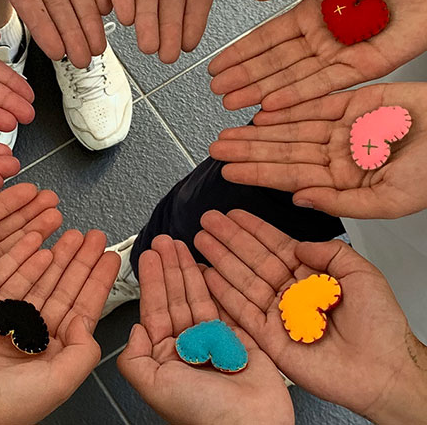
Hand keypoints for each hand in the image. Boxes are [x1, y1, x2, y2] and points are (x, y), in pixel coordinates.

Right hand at [0, 230, 120, 424]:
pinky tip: (36, 248)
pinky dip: (22, 263)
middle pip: (64, 289)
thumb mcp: (57, 382)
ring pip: (39, 282)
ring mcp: (8, 327)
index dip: (98, 281)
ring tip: (70, 234)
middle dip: (80, 261)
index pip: (83, 308)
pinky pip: (7, 282)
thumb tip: (85, 323)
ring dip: (56, 257)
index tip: (109, 258)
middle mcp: (34, 339)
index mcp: (55, 355)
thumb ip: (82, 352)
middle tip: (93, 238)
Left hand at [117, 235, 293, 424]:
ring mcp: (213, 340)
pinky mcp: (238, 337)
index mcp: (166, 358)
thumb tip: (133, 331)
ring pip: (197, 295)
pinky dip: (215, 284)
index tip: (148, 257)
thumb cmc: (204, 416)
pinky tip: (206, 266)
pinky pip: (224, 303)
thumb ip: (135, 359)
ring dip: (188, 269)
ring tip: (180, 246)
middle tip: (163, 242)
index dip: (151, 281)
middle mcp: (188, 347)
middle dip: (168, 267)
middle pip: (175, 296)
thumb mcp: (155, 386)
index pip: (155, 309)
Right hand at [196, 209, 426, 422]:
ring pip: (242, 280)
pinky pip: (241, 312)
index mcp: (311, 276)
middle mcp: (290, 293)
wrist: (384, 371)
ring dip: (220, 259)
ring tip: (202, 240)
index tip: (234, 214)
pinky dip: (223, 293)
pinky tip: (208, 275)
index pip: (275, 246)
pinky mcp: (269, 339)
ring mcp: (278, 315)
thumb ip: (330, 251)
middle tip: (209, 220)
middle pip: (252, 259)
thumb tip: (301, 243)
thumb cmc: (381, 328)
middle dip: (229, 238)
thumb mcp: (361, 274)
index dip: (253, 228)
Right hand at [209, 0, 426, 109]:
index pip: (267, 38)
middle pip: (274, 63)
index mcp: (312, 12)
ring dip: (261, 92)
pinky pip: (323, 86)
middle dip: (244, 78)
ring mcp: (340, 55)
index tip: (218, 65)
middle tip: (219, 90)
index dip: (241, 52)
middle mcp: (323, 37)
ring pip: (292, 78)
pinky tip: (272, 104)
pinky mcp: (362, 69)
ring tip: (234, 101)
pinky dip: (296, 96)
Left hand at [210, 83, 426, 217]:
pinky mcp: (355, 101)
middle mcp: (338, 155)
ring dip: (258, 129)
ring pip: (290, 127)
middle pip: (282, 151)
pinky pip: (313, 102)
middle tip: (216, 148)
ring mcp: (344, 128)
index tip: (227, 171)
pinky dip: (287, 105)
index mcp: (344, 181)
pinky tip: (263, 110)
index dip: (255, 173)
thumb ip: (341, 204)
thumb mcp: (391, 201)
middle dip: (247, 150)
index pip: (288, 177)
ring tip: (228, 130)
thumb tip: (298, 200)